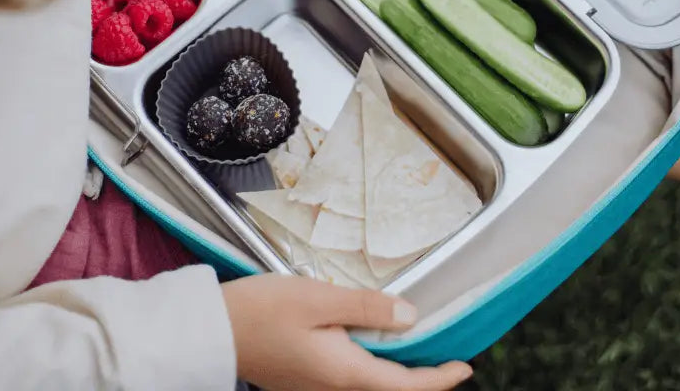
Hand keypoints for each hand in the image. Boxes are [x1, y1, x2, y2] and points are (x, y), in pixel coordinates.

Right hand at [222, 274, 472, 389]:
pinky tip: (375, 340)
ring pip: (371, 386)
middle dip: (423, 376)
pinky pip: (350, 379)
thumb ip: (367, 306)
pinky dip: (374, 365)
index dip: (440, 379)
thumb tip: (411, 316)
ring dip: (399, 370)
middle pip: (391, 389)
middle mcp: (334, 390)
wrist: (214, 331)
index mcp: (345, 373)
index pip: (406, 387)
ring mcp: (317, 389)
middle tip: (446, 348)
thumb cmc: (264, 310)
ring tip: (418, 342)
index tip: (465, 365)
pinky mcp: (305, 381)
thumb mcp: (318, 298)